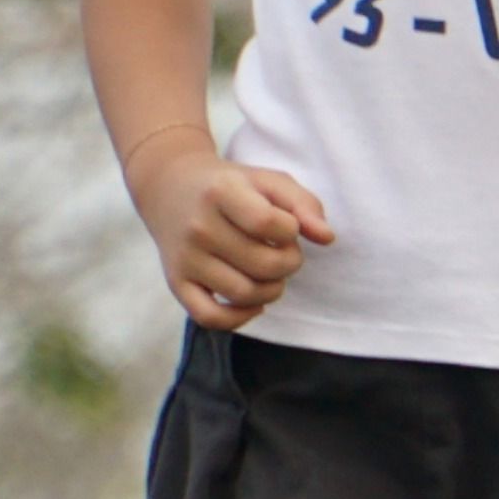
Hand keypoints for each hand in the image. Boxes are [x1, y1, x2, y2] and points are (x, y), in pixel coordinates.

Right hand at [130, 130, 328, 327]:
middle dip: (289, 262)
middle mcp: (198, 227)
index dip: (291, 231)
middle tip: (286, 252)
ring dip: (273, 290)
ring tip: (272, 273)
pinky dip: (240, 318)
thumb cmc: (231, 185)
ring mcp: (185, 258)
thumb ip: (304, 204)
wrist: (171, 188)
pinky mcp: (176, 283)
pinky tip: (254, 303)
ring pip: (243, 293)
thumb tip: (327, 238)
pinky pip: (210, 318)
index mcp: (221, 193)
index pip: (268, 223)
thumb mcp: (268, 180)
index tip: (288, 227)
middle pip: (262, 264)